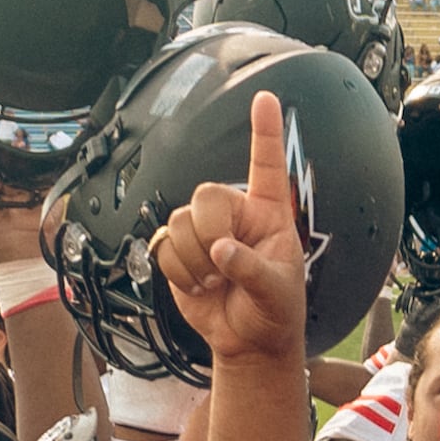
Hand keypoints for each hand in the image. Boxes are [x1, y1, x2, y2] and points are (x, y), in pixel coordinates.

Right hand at [152, 91, 311, 366]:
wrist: (247, 343)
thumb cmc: (273, 313)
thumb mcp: (275, 293)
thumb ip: (251, 269)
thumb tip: (220, 250)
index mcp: (270, 215)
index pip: (267, 167)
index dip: (264, 132)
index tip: (265, 98)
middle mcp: (235, 215)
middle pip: (206, 195)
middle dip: (209, 233)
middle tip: (222, 266)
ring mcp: (203, 231)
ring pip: (180, 222)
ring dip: (194, 262)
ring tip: (215, 283)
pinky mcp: (179, 251)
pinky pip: (164, 247)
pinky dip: (178, 273)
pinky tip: (198, 287)